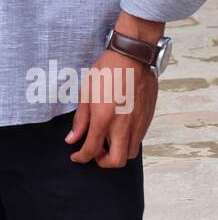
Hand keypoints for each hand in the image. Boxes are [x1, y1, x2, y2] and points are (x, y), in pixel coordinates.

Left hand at [65, 49, 157, 166]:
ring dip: (118, 153)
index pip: (91, 150)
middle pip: (116, 161)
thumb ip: (80, 119)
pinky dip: (128, 142)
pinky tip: (119, 130)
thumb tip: (72, 139)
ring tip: (108, 141)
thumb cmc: (107, 70)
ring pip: (131, 154)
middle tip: (95, 152)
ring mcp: (138, 124)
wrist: (133, 57)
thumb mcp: (86, 92)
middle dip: (103, 162)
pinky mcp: (147, 119)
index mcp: (104, 119)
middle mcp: (123, 126)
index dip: (81, 158)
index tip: (76, 156)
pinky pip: (139, 140)